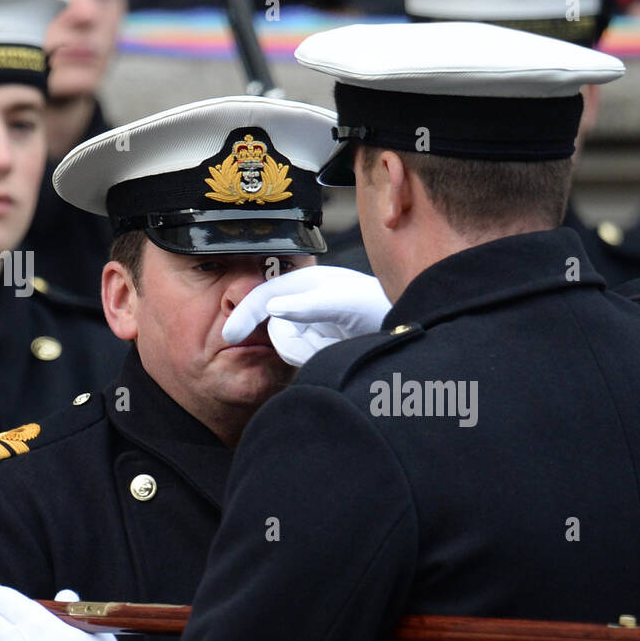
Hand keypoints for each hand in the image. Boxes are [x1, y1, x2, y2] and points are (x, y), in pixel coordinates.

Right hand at [222, 265, 391, 365]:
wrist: (410, 327)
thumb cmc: (380, 305)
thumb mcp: (344, 302)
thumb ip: (309, 304)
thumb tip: (274, 308)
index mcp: (307, 282)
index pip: (265, 296)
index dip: (245, 313)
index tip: (229, 335)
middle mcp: (306, 301)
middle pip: (278, 329)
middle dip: (297, 343)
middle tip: (326, 346)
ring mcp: (313, 322)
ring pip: (291, 347)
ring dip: (312, 352)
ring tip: (341, 345)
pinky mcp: (322, 342)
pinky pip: (306, 357)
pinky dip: (319, 358)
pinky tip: (340, 351)